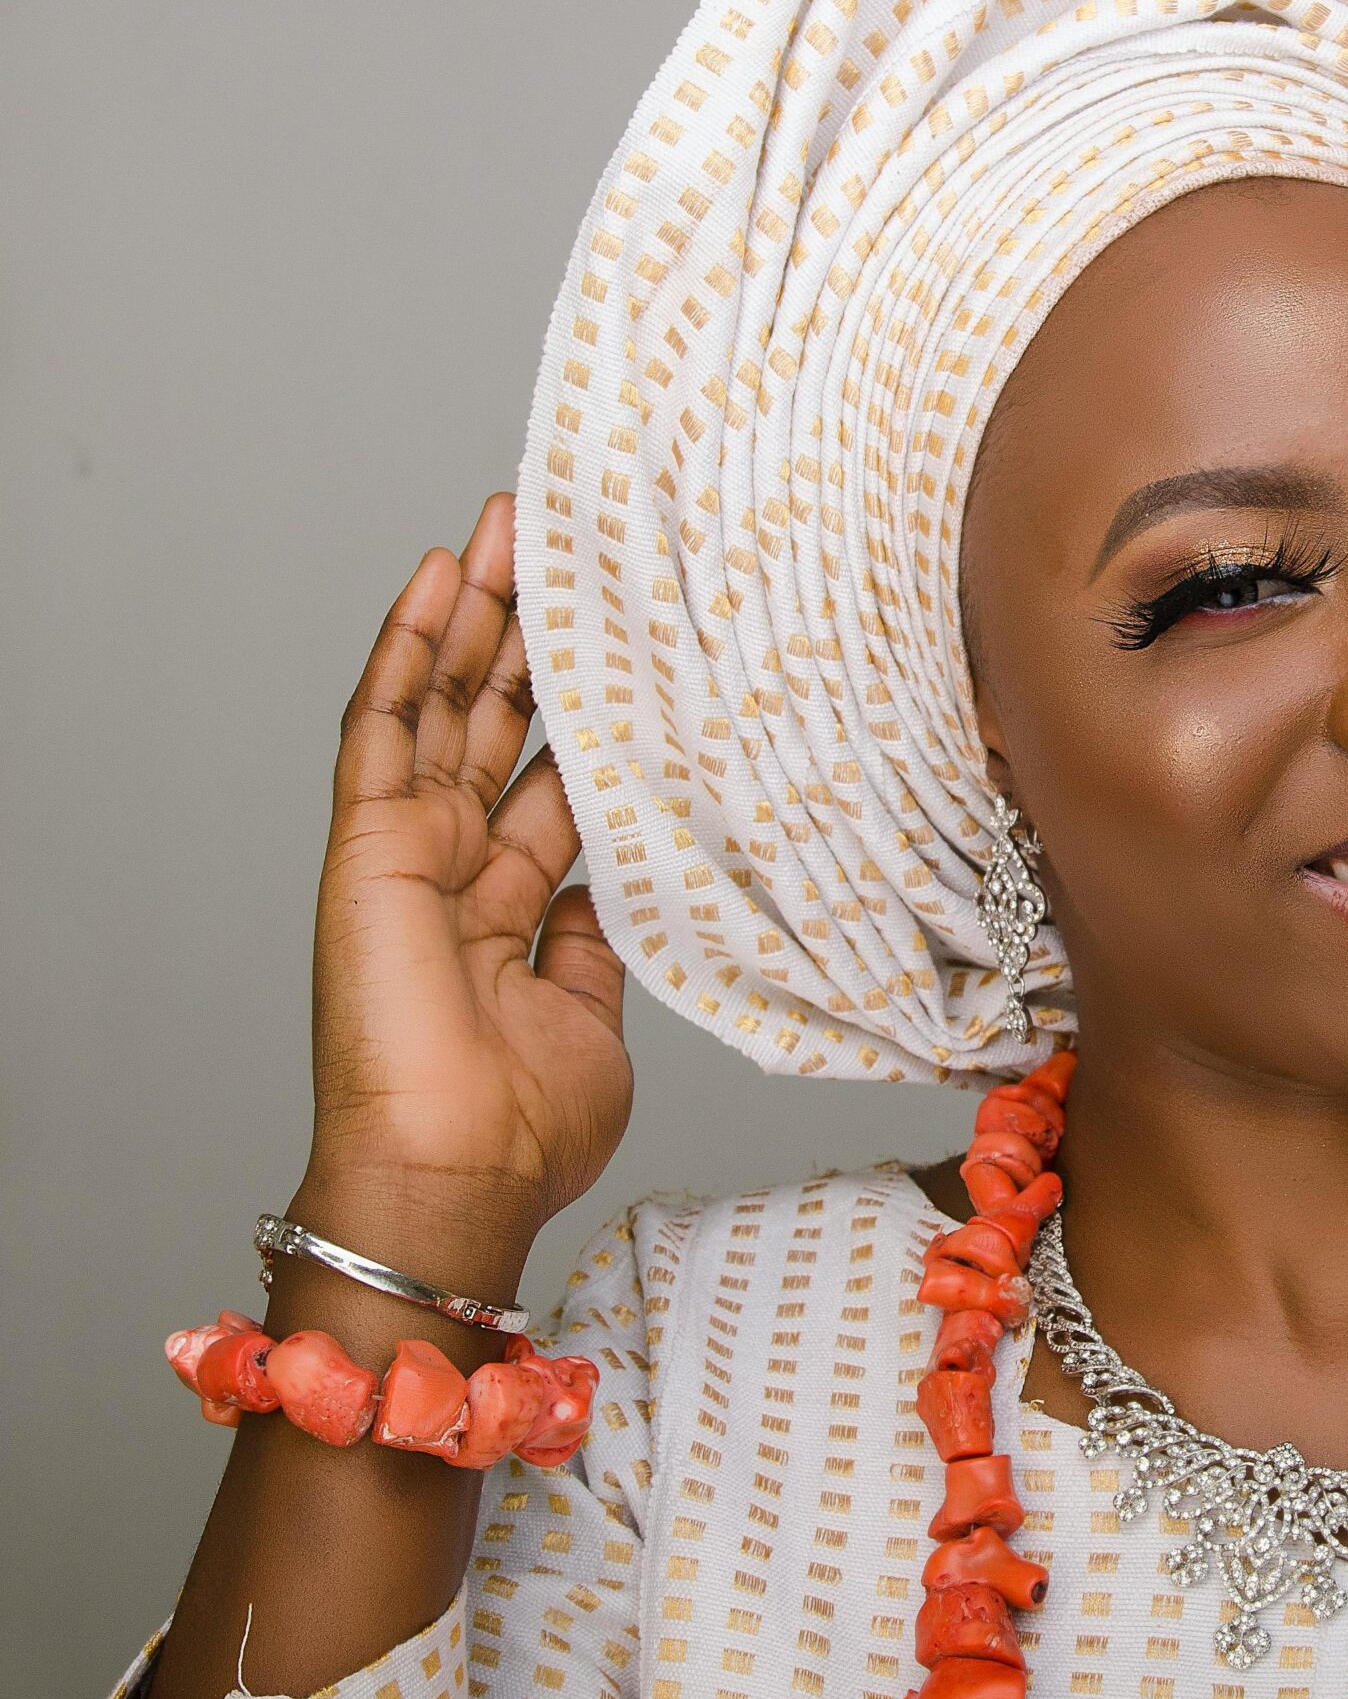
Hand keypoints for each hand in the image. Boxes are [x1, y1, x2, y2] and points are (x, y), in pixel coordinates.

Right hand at [302, 493, 631, 1277]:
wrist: (460, 1173)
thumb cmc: (524, 1125)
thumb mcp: (594, 1016)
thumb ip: (597, 941)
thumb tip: (615, 887)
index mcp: (510, 905)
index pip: (549, 774)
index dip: (584, 704)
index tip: (626, 638)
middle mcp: (457, 864)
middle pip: (497, 720)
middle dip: (529, 631)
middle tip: (566, 542)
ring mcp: (409, 846)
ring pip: (444, 699)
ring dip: (476, 610)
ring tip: (509, 525)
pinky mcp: (369, 840)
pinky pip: (385, 722)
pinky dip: (411, 644)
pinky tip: (439, 576)